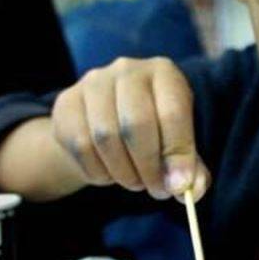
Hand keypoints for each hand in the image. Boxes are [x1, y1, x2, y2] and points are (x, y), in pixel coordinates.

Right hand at [51, 56, 209, 201]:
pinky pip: (80, 146)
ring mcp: (92, 82)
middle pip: (135, 125)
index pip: (172, 114)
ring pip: (105, 138)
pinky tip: (110, 173)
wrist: (107, 121)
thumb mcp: (181, 146)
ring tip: (136, 182)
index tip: (178, 186)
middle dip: (149, 168)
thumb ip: (192, 171)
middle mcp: (128, 70)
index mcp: (165, 74)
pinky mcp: (66, 102)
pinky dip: (99, 171)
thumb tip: (184, 187)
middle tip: (156, 190)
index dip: (177, 154)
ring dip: (124, 173)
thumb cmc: (157, 134)